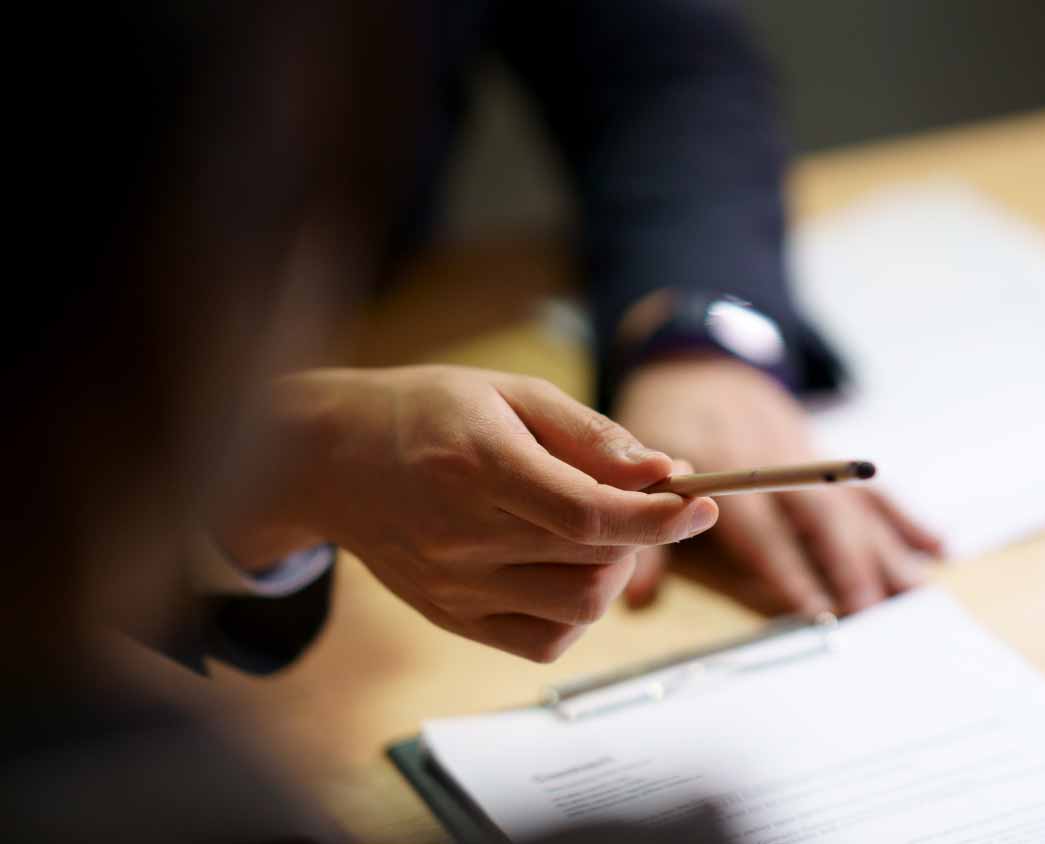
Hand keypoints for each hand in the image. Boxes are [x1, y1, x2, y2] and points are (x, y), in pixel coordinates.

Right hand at [216, 365, 717, 661]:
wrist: (329, 459)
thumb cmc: (426, 412)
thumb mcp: (510, 393)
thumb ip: (590, 434)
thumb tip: (663, 471)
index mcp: (478, 466)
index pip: (588, 514)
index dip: (658, 517)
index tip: (701, 504)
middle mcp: (462, 536)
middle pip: (592, 559)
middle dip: (642, 529)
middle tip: (639, 497)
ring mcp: (454, 587)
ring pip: (578, 608)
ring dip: (613, 571)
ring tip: (594, 529)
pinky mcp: (452, 618)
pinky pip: (544, 640)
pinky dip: (576, 611)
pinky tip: (564, 567)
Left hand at [612, 356, 942, 615]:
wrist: (692, 361)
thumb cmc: (660, 430)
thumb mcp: (631, 476)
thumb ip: (642, 539)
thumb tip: (635, 602)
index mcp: (721, 463)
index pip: (760, 526)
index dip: (786, 569)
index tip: (811, 610)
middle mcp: (772, 457)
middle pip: (818, 517)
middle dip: (847, 566)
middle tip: (869, 612)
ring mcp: (805, 452)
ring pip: (851, 505)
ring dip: (885, 550)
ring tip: (914, 594)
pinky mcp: (824, 451)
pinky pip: (867, 489)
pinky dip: (904, 518)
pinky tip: (936, 547)